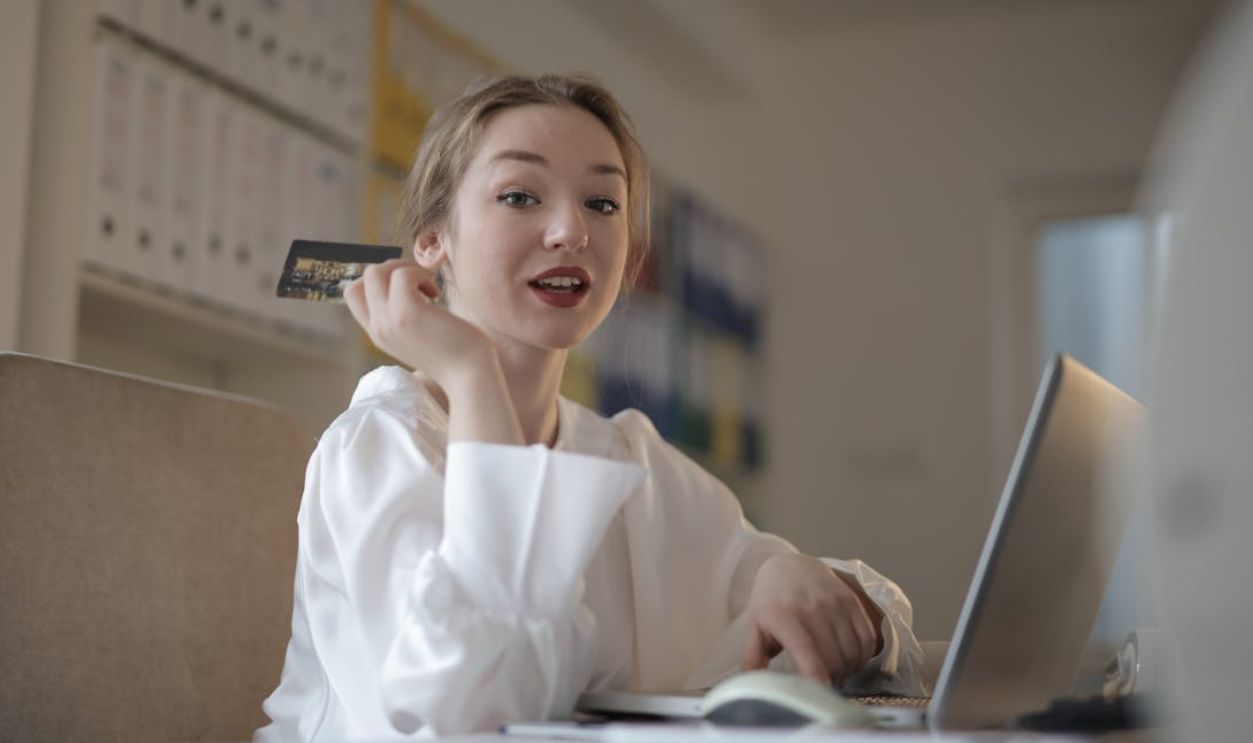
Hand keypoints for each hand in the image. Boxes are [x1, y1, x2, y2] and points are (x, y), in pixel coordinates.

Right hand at [343, 259, 490, 388]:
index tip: (407, 287)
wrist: (469, 377)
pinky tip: (436, 293)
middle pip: (364, 278)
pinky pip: (402, 275)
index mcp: (379, 333)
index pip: (354, 293)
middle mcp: (378, 328)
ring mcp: (389, 321)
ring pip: (375, 272)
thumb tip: (405, 280)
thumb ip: (404, 316)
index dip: (380, 280)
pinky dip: (420, 274)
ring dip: (407, 269)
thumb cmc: (455, 353)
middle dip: (393, 268)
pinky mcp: (407, 314)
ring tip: (428, 288)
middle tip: (419, 282)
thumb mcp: (418, 335)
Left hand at [742, 553, 883, 685]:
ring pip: (853, 653)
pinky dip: (862, 656)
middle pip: (835, 661)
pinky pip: (867, 638)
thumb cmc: (770, 602)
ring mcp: (835, 604)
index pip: (811, 659)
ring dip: (848, 670)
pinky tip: (850, 659)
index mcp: (785, 618)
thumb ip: (753, 659)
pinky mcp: (852, 601)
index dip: (819, 683)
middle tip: (824, 683)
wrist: (789, 566)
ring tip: (835, 672)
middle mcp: (813, 609)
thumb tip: (751, 688)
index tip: (819, 698)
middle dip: (832, 680)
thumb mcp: (755, 628)